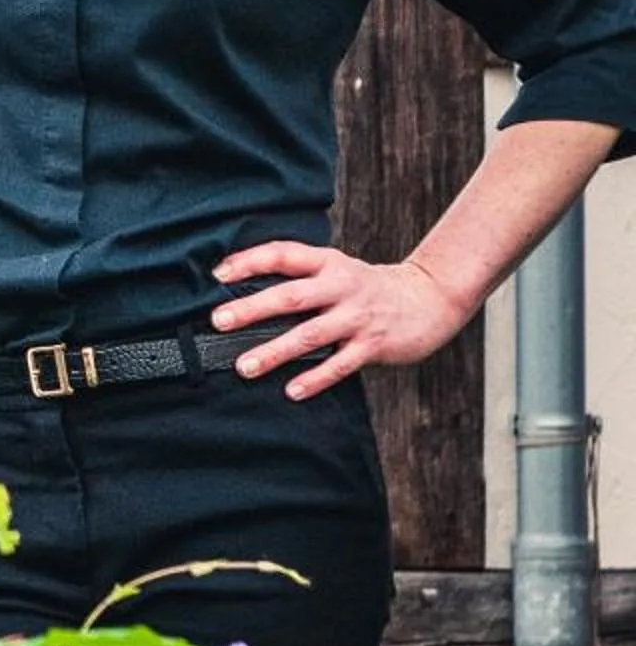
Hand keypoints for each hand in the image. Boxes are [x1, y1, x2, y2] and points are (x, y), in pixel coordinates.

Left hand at [211, 240, 468, 400]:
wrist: (428, 299)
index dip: (250, 262)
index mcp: (328, 263)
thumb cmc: (367, 288)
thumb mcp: (336, 270)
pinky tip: (292, 391)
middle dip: (252, 308)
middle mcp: (341, 286)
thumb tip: (244, 292)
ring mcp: (357, 317)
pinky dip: (315, 378)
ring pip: (310, 334)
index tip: (218, 274)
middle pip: (291, 295)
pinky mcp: (373, 345)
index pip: (283, 255)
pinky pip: (340, 364)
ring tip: (245, 366)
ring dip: (275, 351)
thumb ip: (300, 277)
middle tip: (219, 321)